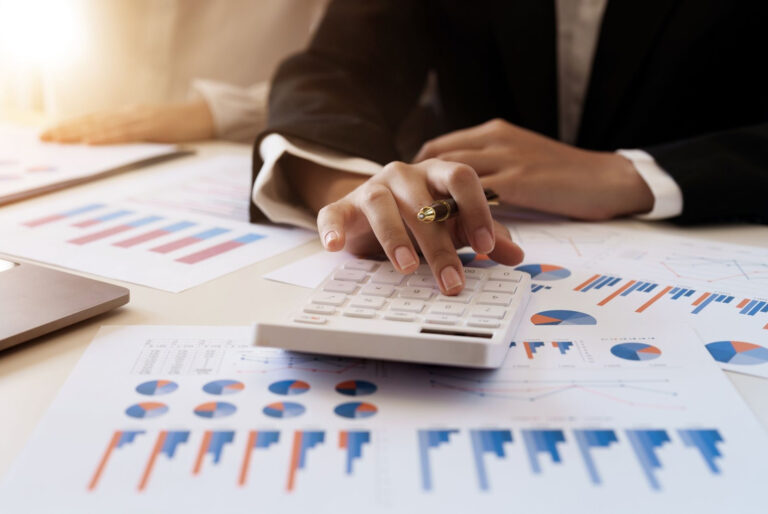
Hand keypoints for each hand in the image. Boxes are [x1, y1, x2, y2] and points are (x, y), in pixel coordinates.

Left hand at [39, 100, 214, 143]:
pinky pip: (124, 134)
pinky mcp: (151, 126)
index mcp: (129, 115)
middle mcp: (130, 113)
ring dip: (79, 133)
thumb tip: (116, 150)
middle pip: (92, 121)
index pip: (94, 119)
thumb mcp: (153, 132)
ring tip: (59, 140)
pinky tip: (91, 142)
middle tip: (44, 137)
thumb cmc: (180, 127)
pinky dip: (106, 138)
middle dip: (67, 129)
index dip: (71, 125)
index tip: (51, 133)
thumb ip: (134, 136)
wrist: (205, 116)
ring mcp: (140, 118)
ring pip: (103, 126)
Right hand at [316, 159, 523, 294]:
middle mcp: (404, 175)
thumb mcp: (455, 227)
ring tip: (406, 268)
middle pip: (423, 202)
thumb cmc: (420, 218)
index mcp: (437, 175)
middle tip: (451, 281)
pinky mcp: (343, 207)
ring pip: (381, 203)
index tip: (486, 247)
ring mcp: (371, 189)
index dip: (476, 210)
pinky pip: (333, 213)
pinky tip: (336, 245)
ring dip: (394, 236)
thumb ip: (484, 237)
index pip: (461, 178)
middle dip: (439, 245)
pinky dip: (333, 228)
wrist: (373, 214)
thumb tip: (516, 254)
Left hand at [414, 119, 653, 219]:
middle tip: (400, 216)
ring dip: (431, 203)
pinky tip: (445, 237)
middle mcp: (494, 139)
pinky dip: (455, 215)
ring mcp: (506, 158)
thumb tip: (463, 195)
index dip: (417, 173)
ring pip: (451, 178)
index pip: (439, 147)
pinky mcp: (519, 181)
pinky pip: (475, 198)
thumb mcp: (523, 161)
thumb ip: (494, 169)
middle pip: (436, 160)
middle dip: (415, 189)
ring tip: (414, 230)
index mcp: (494, 132)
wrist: (609, 178)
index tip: (406, 196)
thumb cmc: (566, 176)